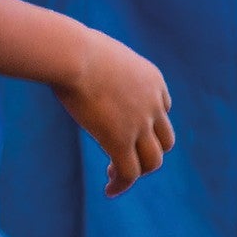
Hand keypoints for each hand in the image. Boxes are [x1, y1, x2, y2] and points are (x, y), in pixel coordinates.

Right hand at [55, 26, 174, 194]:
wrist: (72, 55)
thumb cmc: (71, 46)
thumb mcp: (95, 48)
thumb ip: (94, 59)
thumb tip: (70, 55)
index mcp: (151, 78)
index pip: (163, 106)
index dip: (148, 121)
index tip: (127, 127)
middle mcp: (153, 103)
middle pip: (165, 139)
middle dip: (148, 150)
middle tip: (124, 155)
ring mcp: (140, 124)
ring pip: (152, 160)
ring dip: (138, 170)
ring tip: (115, 174)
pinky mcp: (120, 141)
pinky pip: (129, 172)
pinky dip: (121, 184)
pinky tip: (109, 190)